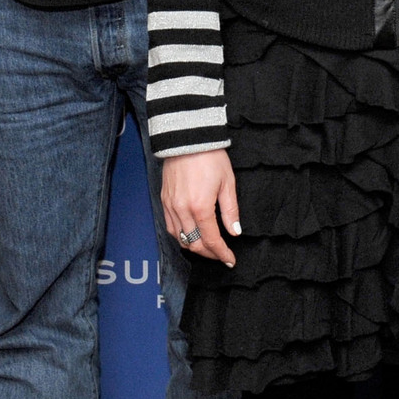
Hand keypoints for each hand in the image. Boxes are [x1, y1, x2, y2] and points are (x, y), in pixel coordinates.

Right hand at [161, 150, 239, 265]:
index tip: (229, 260)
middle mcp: (182, 210)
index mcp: (200, 207)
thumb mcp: (227, 182)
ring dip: (194, 247)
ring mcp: (170, 206)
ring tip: (207, 247)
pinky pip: (170, 226)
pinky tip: (190, 234)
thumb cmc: (210, 157)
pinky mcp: (163, 200)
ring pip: (179, 238)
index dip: (221, 253)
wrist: (187, 138)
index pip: (211, 240)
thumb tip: (234, 231)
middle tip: (221, 254)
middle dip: (208, 253)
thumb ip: (230, 210)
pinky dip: (180, 236)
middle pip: (193, 244)